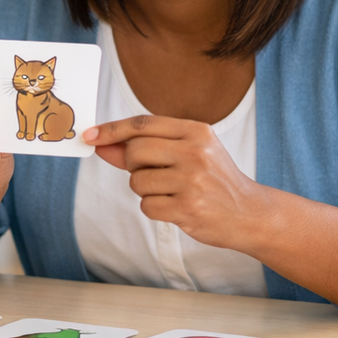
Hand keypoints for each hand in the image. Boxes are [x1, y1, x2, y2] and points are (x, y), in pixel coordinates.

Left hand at [84, 115, 262, 249]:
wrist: (248, 213)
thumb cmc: (212, 179)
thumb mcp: (186, 154)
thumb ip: (143, 148)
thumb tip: (101, 145)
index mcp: (196, 131)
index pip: (143, 124)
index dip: (112, 130)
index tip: (90, 136)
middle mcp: (195, 152)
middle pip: (135, 151)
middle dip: (133, 165)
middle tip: (153, 173)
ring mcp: (192, 181)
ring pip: (137, 181)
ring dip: (145, 190)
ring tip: (172, 191)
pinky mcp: (188, 208)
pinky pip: (147, 205)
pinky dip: (154, 208)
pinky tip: (176, 207)